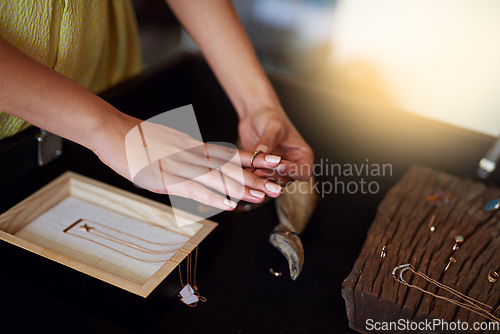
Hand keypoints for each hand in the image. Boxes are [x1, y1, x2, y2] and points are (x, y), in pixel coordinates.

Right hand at [92, 114, 306, 210]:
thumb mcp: (164, 145)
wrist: (111, 130)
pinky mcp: (165, 177)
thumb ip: (182, 155)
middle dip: (254, 177)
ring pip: (216, 178)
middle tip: (276, 185)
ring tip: (262, 196)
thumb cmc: (134, 139)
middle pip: (228, 167)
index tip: (269, 166)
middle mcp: (190, 153)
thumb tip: (194, 166)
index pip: (226, 155)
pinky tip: (229, 204)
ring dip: (241, 189)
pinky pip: (194, 188)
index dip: (249, 162)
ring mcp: (179, 165)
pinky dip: (214, 196)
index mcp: (191, 146)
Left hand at [238, 106, 313, 183]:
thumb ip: (268, 141)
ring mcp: (276, 170)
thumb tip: (262, 153)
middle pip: (286, 180)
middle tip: (260, 169)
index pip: (304, 171)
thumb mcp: (272, 126)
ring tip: (251, 170)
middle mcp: (291, 165)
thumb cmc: (270, 117)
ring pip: (272, 183)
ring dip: (261, 179)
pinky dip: (251, 176)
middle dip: (273, 176)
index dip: (293, 171)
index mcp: (302, 155)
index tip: (280, 164)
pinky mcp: (262, 171)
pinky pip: (258, 178)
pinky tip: (244, 170)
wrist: (255, 116)